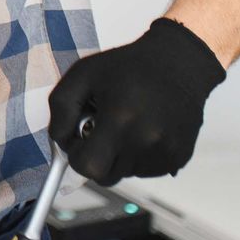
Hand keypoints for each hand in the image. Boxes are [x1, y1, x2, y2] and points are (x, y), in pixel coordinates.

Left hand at [48, 17, 226, 184]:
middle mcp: (146, 141)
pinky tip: (143, 128)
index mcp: (121, 119)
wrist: (177, 63)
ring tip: (126, 122)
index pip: (88, 167)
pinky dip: (139, 155)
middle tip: (101, 130)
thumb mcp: (83, 73)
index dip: (77, 155)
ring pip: (126, 173)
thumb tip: (60, 140)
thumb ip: (61, 107)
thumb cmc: (128, 66)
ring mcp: (165, 153)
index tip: (80, 137)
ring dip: (119, 155)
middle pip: (106, 176)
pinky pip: (146, 170)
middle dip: (96, 158)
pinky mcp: (179, 158)